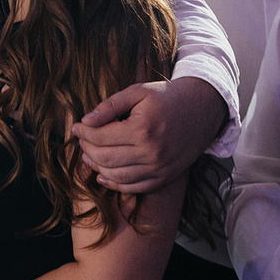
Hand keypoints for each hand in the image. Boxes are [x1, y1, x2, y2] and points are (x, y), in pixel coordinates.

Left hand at [75, 77, 227, 194]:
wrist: (202, 109)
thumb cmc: (167, 97)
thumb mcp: (138, 92)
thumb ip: (110, 106)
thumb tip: (85, 121)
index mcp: (142, 129)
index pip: (100, 137)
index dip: (83, 133)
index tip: (76, 127)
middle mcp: (151, 153)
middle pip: (105, 158)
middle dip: (87, 149)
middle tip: (81, 139)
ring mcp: (159, 168)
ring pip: (116, 176)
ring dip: (97, 167)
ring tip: (88, 155)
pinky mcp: (165, 178)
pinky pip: (134, 187)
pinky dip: (114, 184)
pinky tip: (102, 175)